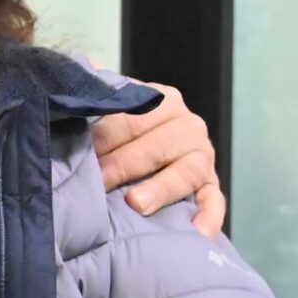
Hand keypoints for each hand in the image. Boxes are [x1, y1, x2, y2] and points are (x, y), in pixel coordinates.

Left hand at [93, 81, 224, 234]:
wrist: (146, 149)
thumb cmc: (119, 129)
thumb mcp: (109, 104)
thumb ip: (96, 88)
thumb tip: (86, 64)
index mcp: (162, 100)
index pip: (131, 117)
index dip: (104, 135)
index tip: (82, 152)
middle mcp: (187, 125)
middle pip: (155, 145)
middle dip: (123, 165)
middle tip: (98, 182)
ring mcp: (202, 156)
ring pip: (185, 172)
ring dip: (161, 188)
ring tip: (137, 204)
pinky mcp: (211, 185)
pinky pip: (215, 201)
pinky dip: (208, 217)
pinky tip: (197, 233)